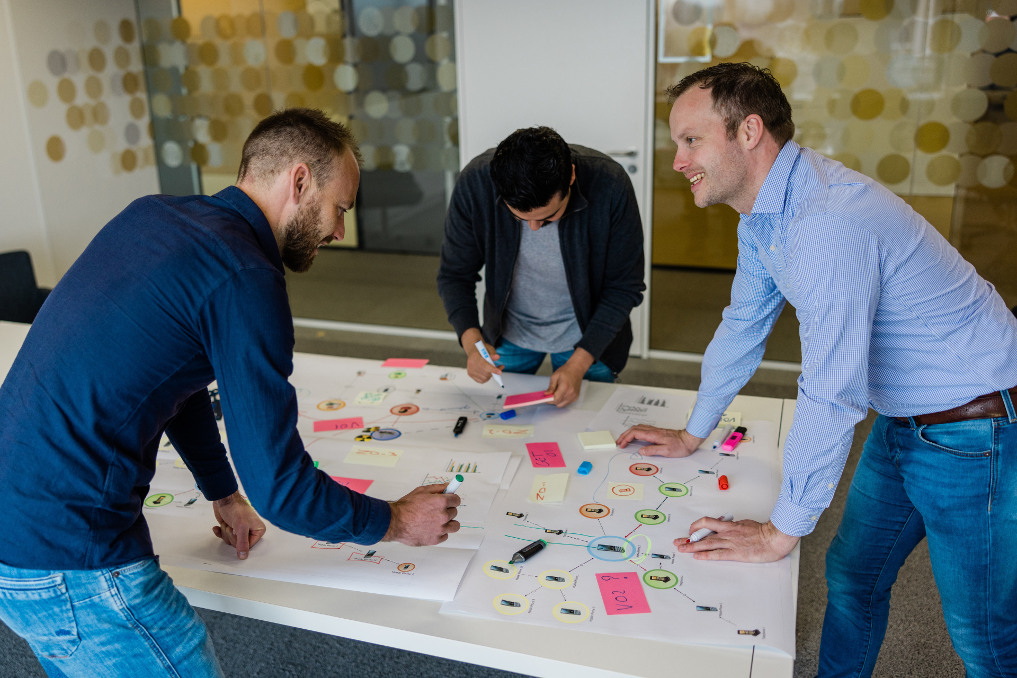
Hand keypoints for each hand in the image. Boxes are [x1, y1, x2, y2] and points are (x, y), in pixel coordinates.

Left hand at [212, 491, 266, 559]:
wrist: (224, 499)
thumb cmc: (236, 509)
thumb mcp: (241, 527)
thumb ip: (242, 543)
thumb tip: (243, 556)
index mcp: (258, 531)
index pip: (248, 546)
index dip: (240, 541)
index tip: (238, 532)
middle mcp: (250, 531)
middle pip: (238, 545)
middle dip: (231, 535)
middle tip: (232, 526)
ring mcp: (239, 531)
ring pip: (230, 542)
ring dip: (225, 532)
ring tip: (228, 523)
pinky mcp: (231, 529)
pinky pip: (224, 537)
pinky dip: (220, 532)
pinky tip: (218, 527)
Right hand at [382, 484, 460, 545]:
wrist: (395, 522)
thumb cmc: (406, 507)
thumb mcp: (421, 491)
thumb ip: (437, 488)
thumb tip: (448, 487)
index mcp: (441, 502)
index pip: (457, 500)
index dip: (452, 499)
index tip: (449, 500)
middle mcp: (443, 516)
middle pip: (454, 512)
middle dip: (447, 510)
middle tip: (436, 510)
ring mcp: (440, 529)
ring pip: (454, 526)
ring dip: (448, 522)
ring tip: (438, 521)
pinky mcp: (435, 540)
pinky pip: (445, 536)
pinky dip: (440, 533)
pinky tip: (431, 528)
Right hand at [462, 328, 501, 384]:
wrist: (473, 350)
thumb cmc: (481, 349)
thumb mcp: (488, 348)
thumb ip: (493, 353)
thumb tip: (497, 357)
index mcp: (474, 356)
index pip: (483, 365)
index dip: (492, 369)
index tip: (499, 372)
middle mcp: (471, 364)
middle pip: (484, 373)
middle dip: (494, 372)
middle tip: (500, 368)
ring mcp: (470, 370)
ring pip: (484, 378)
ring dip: (491, 375)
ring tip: (492, 368)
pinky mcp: (471, 374)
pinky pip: (481, 380)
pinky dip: (487, 378)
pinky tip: (488, 372)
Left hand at [546, 348, 593, 407]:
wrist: (576, 369)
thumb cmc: (565, 371)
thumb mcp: (555, 376)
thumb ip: (551, 387)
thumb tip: (546, 395)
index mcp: (565, 387)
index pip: (555, 400)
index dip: (548, 400)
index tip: (545, 398)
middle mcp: (570, 393)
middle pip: (558, 403)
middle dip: (552, 400)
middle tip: (550, 394)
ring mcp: (574, 396)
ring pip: (562, 404)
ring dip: (557, 401)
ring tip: (557, 392)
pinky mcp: (576, 397)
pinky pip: (566, 403)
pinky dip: (562, 400)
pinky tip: (562, 393)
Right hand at [616, 425, 703, 456]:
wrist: (689, 439)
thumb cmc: (680, 446)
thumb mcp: (666, 451)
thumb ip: (652, 450)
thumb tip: (641, 451)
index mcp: (653, 435)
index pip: (635, 434)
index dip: (626, 438)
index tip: (622, 445)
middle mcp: (653, 430)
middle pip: (634, 429)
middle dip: (624, 435)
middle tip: (619, 442)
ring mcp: (655, 430)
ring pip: (638, 428)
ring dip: (629, 433)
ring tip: (624, 439)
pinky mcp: (658, 432)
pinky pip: (643, 429)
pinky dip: (635, 432)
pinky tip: (636, 436)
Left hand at [676, 518, 798, 562]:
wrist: (774, 538)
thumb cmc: (763, 532)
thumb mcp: (746, 524)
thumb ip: (736, 526)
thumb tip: (730, 527)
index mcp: (730, 525)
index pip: (708, 523)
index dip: (697, 526)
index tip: (691, 531)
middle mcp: (727, 533)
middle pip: (703, 533)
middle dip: (688, 538)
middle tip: (678, 542)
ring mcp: (730, 542)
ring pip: (707, 543)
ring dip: (693, 546)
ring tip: (682, 549)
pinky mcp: (735, 553)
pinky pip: (717, 554)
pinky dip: (706, 555)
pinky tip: (698, 556)